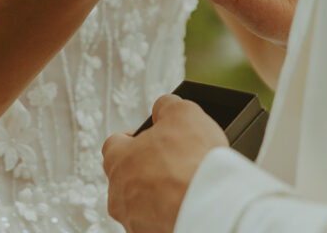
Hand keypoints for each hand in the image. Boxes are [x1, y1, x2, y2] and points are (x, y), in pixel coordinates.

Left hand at [103, 95, 227, 232]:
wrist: (213, 208)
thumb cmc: (194, 161)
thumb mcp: (183, 112)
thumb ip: (165, 106)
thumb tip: (162, 108)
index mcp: (119, 161)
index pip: (113, 145)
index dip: (133, 137)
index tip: (151, 137)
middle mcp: (119, 196)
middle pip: (127, 175)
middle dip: (147, 167)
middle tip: (173, 161)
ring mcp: (134, 222)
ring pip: (140, 202)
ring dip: (157, 193)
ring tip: (184, 184)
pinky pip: (155, 221)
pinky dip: (168, 212)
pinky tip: (187, 202)